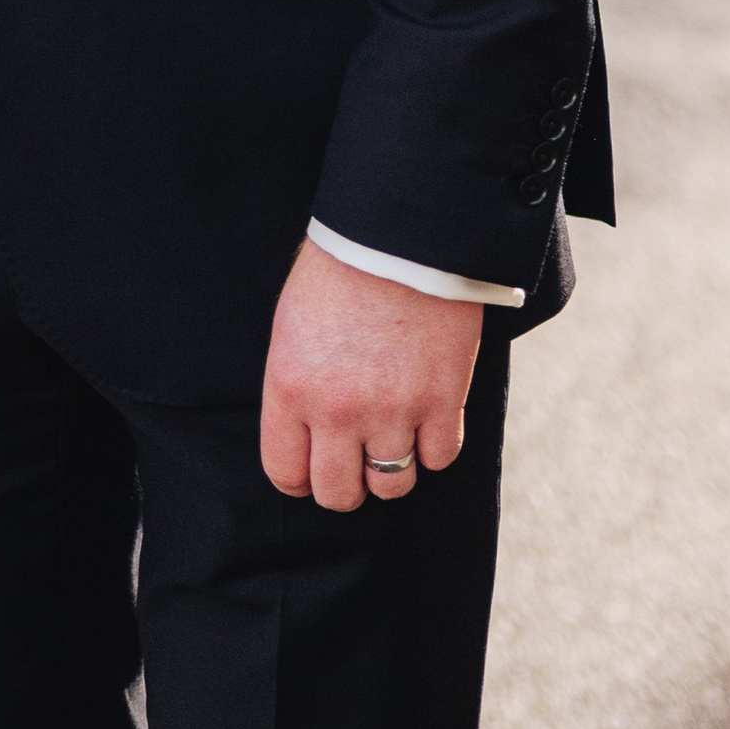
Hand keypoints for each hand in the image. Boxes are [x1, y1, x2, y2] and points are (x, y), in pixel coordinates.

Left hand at [260, 237, 481, 510]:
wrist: (398, 235)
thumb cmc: (339, 272)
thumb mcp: (290, 329)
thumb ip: (295, 387)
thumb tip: (305, 432)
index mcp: (290, 388)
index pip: (286, 472)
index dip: (300, 480)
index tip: (312, 472)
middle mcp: (338, 410)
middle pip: (339, 494)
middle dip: (346, 486)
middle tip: (356, 463)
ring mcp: (393, 410)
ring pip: (392, 485)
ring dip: (392, 469)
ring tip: (393, 439)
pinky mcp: (443, 401)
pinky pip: (440, 458)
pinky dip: (434, 447)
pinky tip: (428, 420)